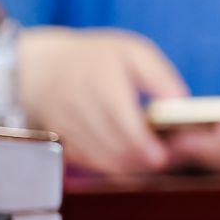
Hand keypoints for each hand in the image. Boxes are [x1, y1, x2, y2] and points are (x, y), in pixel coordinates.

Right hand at [18, 26, 185, 173]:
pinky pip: (88, 162)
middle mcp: (78, 105)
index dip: (144, 145)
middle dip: (142, 159)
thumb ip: (160, 77)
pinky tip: (126, 160)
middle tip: (163, 159)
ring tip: (148, 159)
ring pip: (102, 159)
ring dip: (128, 165)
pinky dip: (109, 166)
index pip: (124, 123)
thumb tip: (180, 102)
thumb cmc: (95, 59)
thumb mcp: (132, 53)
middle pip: (115, 147)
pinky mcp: (58, 141)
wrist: (39, 68)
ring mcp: (65, 126)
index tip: (162, 156)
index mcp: (101, 81)